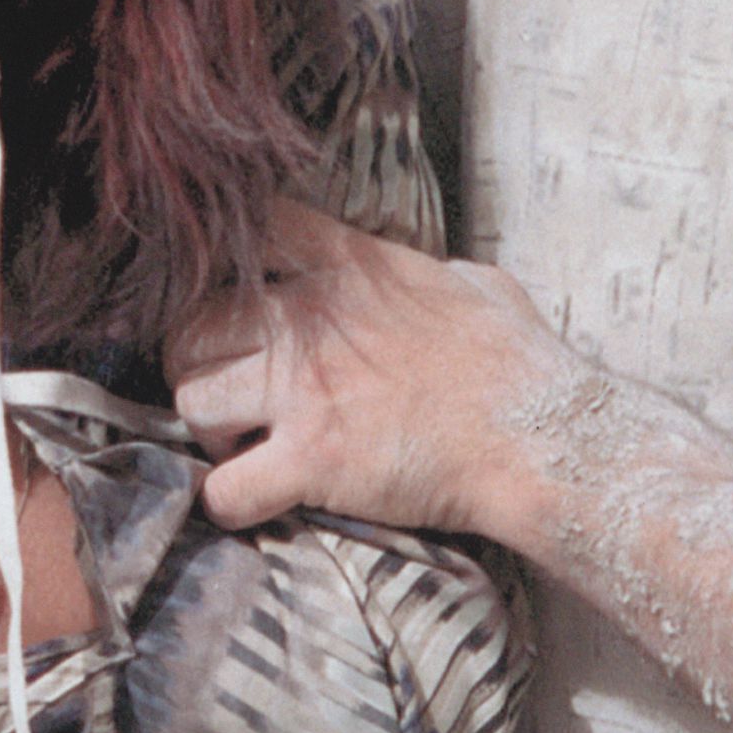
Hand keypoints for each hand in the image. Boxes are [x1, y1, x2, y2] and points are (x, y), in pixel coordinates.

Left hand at [163, 197, 578, 541]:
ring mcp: (303, 391)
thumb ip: (429, 273)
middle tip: (230, 396)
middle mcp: (310, 319)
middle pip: (192, 326)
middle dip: (198, 364)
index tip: (238, 298)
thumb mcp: (476, 284)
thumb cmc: (520, 363)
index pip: (255, 230)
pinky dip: (229, 502)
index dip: (229, 263)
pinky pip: (224, 487)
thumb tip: (436, 278)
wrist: (541, 435)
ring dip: (209, 432)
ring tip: (242, 449)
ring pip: (191, 400)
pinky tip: (254, 502)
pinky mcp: (311, 460)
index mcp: (348, 268)